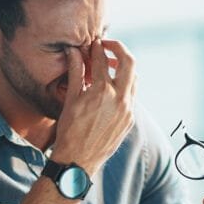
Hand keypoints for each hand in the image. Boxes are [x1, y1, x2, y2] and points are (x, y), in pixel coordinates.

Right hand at [52, 39, 136, 174]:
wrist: (78, 160)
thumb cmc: (69, 131)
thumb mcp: (70, 99)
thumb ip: (75, 72)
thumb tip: (73, 51)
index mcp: (101, 91)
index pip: (102, 59)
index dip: (97, 48)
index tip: (94, 43)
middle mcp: (119, 99)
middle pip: (129, 62)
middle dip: (119, 49)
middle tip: (108, 46)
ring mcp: (127, 110)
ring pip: (134, 79)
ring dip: (124, 68)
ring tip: (111, 67)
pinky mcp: (130, 120)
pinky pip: (132, 96)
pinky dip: (125, 86)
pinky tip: (113, 88)